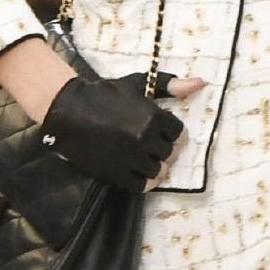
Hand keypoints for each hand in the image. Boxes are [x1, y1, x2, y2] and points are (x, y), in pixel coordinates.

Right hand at [32, 64, 184, 191]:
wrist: (68, 110)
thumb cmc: (104, 94)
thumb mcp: (137, 84)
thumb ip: (169, 85)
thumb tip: (201, 83)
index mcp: (153, 117)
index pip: (179, 134)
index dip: (170, 133)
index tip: (159, 130)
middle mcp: (145, 140)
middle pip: (169, 154)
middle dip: (162, 149)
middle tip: (148, 144)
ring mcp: (130, 159)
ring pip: (157, 171)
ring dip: (153, 166)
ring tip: (142, 157)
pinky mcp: (115, 173)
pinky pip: (141, 186)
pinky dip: (143, 182)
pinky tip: (136, 172)